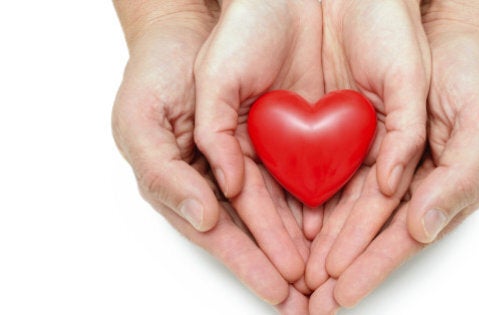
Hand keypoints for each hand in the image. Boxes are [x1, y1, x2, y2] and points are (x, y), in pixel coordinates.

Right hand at [111, 1, 306, 307]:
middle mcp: (217, 178)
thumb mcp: (142, 122)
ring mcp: (247, 158)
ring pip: (279, 207)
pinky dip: (312, 197)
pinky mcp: (272, 136)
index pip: (220, 233)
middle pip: (255, 231)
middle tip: (311, 298)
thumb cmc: (156, 71)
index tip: (279, 289)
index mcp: (182, 184)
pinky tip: (332, 220)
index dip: (250, 262)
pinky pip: (294, 171)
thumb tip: (203, 218)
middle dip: (282, 265)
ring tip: (328, 271)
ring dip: (302, 242)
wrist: (188, 23)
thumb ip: (165, 174)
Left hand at [305, 0, 430, 290]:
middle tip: (310, 300)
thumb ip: (459, 178)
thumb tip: (424, 227)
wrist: (449, 30)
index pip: (404, 236)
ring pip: (352, 213)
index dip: (372, 265)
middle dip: (342, 268)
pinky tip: (301, 225)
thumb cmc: (476, 74)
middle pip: (373, 235)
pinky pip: (340, 177)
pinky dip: (321, 203)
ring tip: (299, 275)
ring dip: (327, 246)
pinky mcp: (367, 142)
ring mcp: (389, 164)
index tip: (341, 292)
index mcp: (448, 187)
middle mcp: (416, 182)